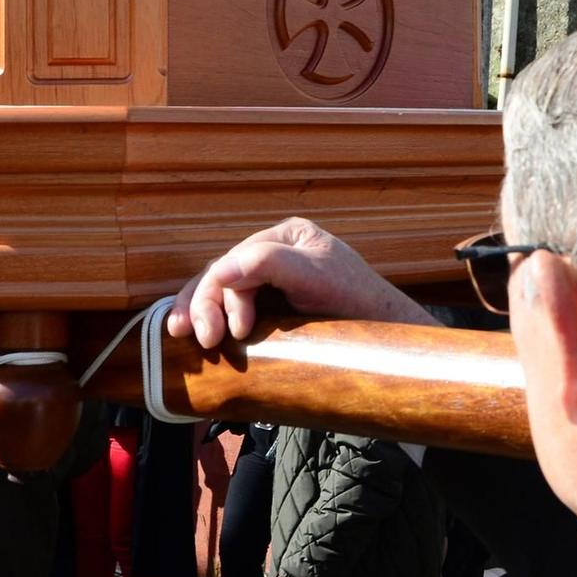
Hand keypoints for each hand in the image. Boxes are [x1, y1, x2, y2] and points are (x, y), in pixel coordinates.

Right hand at [166, 217, 436, 349]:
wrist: (386, 334)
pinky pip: (233, 306)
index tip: (233, 330)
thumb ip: (269, 264)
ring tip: (191, 338)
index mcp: (285, 236)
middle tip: (205, 341)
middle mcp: (274, 252)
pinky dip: (213, 318)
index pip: (237, 259)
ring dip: (202, 312)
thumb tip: (220, 270)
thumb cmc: (358, 301)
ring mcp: (272, 279)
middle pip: (224, 274)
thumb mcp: (316, 277)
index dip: (221, 292)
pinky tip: (199, 334)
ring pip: (222, 290)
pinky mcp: (271, 305)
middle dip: (206, 305)